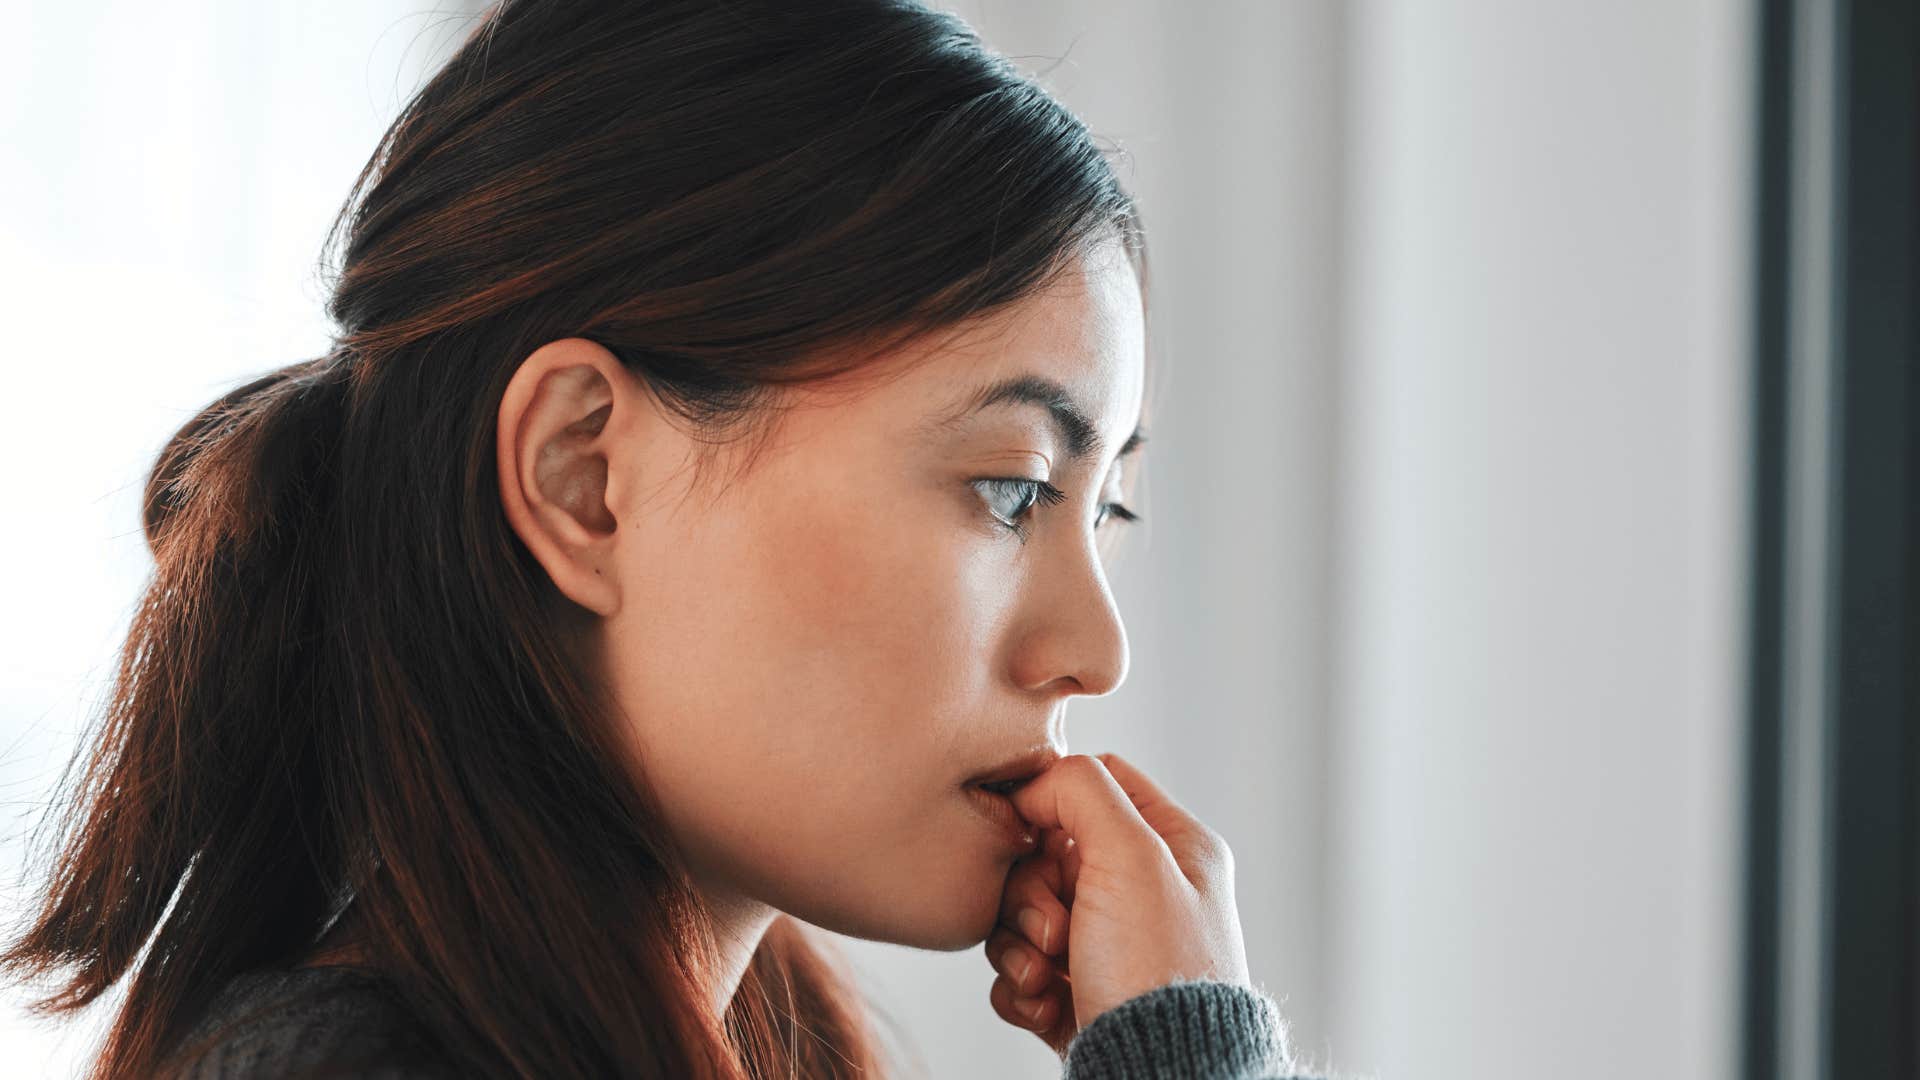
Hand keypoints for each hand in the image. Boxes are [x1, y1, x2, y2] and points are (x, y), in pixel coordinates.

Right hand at [981, 752, 1250, 1056]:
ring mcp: (1107, 945)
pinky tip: (1044, 1003)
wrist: (1161, 1076)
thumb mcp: (1133, 855)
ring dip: (1019, 944)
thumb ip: (1082, 791)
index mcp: (1173, 847)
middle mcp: (1142, 892)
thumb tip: (1037, 782)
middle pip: (1047, 853)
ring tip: (1045, 974)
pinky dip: (1020, 987)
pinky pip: (1018, 969)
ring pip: (1023, 913)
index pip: (1097, 783)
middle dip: (1031, 893)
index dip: (1050, 799)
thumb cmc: (1159, 972)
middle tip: (1054, 930)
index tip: (1030, 830)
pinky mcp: (1076, 994)